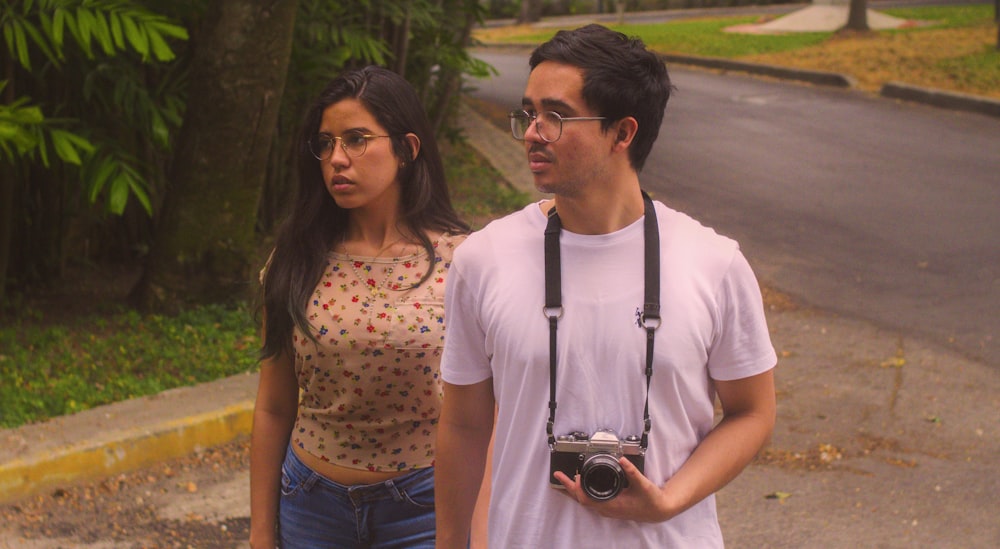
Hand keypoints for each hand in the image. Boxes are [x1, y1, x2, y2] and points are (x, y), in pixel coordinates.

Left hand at [552, 456, 673, 522]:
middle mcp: (607, 509)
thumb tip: (622, 460)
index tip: (572, 475)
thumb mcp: (642, 484)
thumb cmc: (651, 500)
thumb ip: (632, 471)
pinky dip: (582, 493)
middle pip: (581, 500)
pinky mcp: (609, 507)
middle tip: (557, 476)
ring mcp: (607, 509)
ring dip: (573, 491)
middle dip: (568, 488)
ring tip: (563, 481)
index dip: (577, 487)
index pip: (587, 498)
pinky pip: (591, 501)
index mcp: (612, 505)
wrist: (658, 511)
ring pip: (585, 501)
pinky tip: (580, 487)